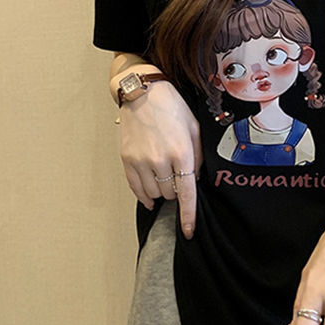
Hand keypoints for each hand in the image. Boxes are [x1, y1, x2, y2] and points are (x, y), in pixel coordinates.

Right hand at [117, 81, 202, 238]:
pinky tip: (149, 197)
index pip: (187, 193)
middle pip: (171, 194)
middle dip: (177, 189)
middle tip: (177, 173)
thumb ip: (197, 157)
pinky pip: (136, 189)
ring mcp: (141, 161)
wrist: (143, 93)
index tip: (188, 232)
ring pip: (154, 193)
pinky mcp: (127, 160)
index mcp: (182, 152)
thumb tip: (196, 180)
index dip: (188, 216)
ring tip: (164, 176)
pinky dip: (144, 196)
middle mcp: (160, 159)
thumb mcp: (195, 129)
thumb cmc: (173, 108)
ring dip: (161, 191)